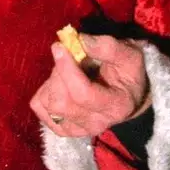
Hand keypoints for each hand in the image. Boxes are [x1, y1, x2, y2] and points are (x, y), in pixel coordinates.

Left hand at [30, 34, 149, 138]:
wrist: (128, 97)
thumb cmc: (128, 74)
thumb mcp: (129, 55)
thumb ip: (108, 47)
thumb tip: (80, 40)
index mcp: (115, 106)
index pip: (82, 94)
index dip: (66, 69)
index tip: (59, 47)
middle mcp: (95, 123)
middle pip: (60, 102)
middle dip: (58, 74)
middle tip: (66, 57)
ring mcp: (77, 129)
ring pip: (48, 106)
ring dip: (51, 82)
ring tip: (66, 71)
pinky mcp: (63, 128)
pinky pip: (40, 109)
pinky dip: (44, 92)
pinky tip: (59, 85)